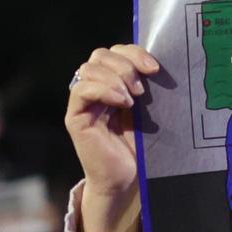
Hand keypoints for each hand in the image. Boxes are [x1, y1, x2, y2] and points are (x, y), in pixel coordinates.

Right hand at [66, 44, 158, 231]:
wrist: (128, 179)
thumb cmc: (140, 147)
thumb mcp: (147, 111)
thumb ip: (145, 87)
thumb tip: (156, 64)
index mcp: (112, 83)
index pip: (116, 52)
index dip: (134, 53)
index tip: (155, 69)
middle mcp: (94, 89)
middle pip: (100, 54)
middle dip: (125, 63)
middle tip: (143, 85)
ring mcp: (83, 103)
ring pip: (88, 68)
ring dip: (115, 77)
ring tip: (134, 99)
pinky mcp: (75, 117)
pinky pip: (81, 90)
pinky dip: (104, 90)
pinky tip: (122, 102)